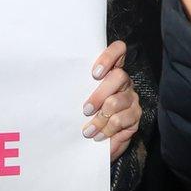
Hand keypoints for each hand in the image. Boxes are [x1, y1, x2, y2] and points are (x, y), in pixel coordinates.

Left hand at [82, 41, 140, 161]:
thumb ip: (78, 87)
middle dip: (99, 95)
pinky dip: (108, 130)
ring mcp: (131, 98)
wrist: (98, 140)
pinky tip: (100, 136)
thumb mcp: (81, 97)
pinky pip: (122, 120)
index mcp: (111, 71)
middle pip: (119, 76)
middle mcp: (124, 82)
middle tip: (85, 110)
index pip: (118, 50)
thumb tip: (55, 82)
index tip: (95, 73)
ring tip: (88, 131)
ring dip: (100, 119)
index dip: (109, 57)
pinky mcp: (135, 116)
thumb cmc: (87, 113)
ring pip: (117, 102)